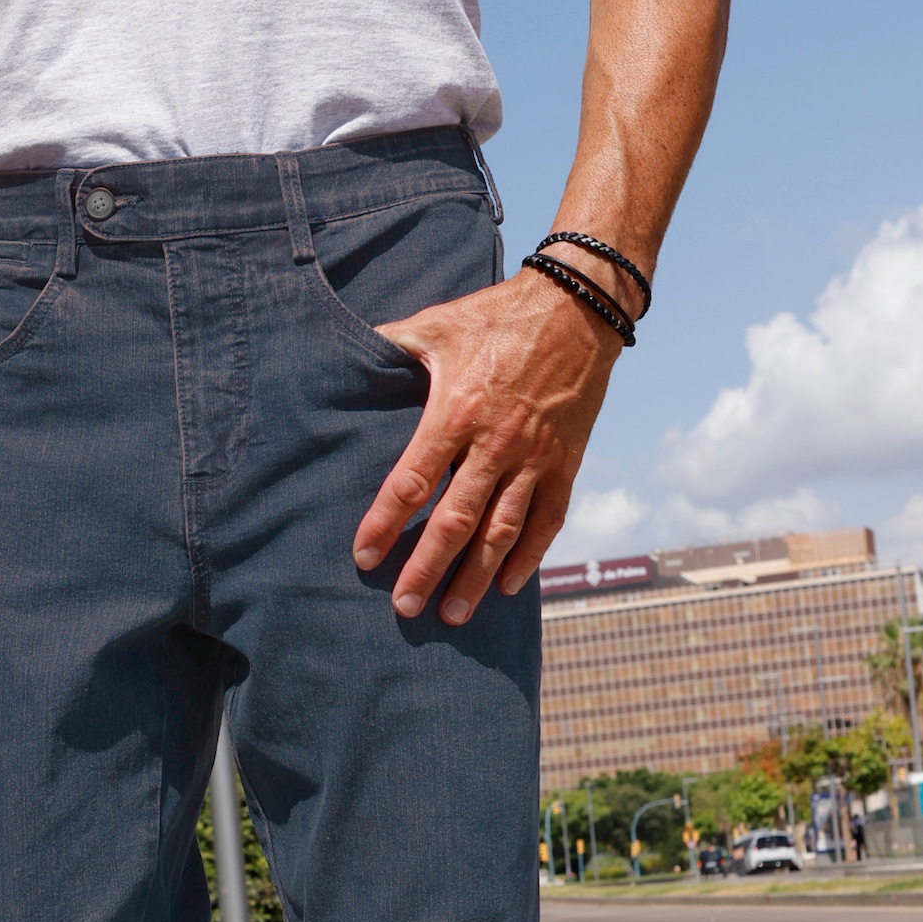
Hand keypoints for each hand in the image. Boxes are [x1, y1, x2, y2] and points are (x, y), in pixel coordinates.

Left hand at [353, 270, 624, 626]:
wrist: (578, 306)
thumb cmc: (497, 315)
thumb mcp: (437, 324)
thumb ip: (391, 347)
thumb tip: (345, 356)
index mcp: (456, 411)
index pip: (413, 480)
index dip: (386, 522)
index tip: (364, 556)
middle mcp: (495, 443)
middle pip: (456, 521)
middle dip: (427, 569)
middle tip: (404, 607)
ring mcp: (534, 458)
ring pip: (501, 532)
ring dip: (476, 578)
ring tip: (453, 615)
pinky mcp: (566, 464)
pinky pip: (547, 521)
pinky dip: (528, 558)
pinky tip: (507, 587)